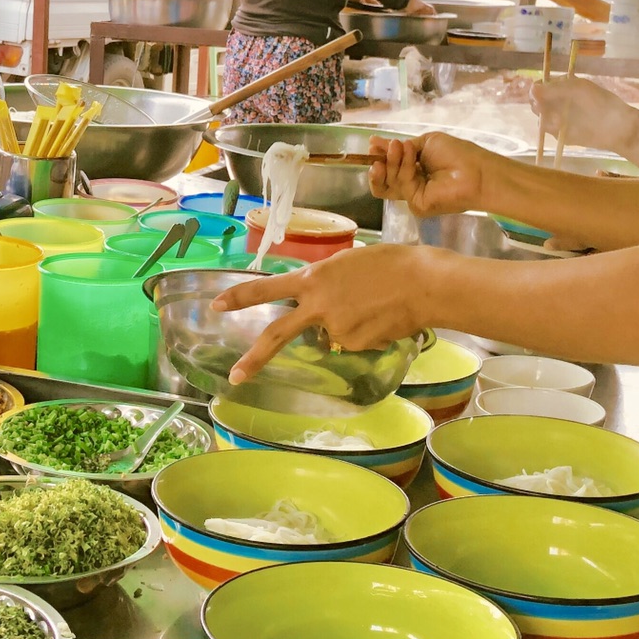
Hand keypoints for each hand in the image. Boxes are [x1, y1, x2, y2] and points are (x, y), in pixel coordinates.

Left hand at [213, 246, 436, 383]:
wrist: (422, 283)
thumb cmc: (390, 263)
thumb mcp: (346, 263)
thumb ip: (325, 283)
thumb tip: (322, 309)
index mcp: (313, 278)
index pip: (268, 288)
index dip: (240, 296)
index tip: (216, 305)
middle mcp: (318, 306)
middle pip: (278, 334)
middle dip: (255, 358)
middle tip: (235, 375)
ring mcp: (336, 329)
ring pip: (330, 334)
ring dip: (345, 324)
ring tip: (374, 305)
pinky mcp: (355, 345)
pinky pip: (352, 341)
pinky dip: (363, 333)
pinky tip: (381, 318)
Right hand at [370, 132, 493, 218]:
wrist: (474, 170)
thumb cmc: (456, 154)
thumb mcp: (425, 142)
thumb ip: (402, 147)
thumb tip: (374, 142)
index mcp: (415, 171)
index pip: (389, 168)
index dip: (379, 157)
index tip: (373, 144)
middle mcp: (412, 185)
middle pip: (383, 179)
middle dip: (379, 161)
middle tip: (379, 148)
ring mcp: (414, 196)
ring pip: (388, 183)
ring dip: (391, 161)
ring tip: (398, 146)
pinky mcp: (417, 205)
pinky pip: (401, 186)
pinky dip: (404, 168)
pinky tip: (411, 157)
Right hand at [531, 77, 638, 154]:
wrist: (618, 128)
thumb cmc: (601, 102)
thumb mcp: (578, 89)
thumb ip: (555, 88)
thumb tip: (532, 89)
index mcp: (562, 87)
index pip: (539, 87)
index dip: (536, 92)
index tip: (538, 97)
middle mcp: (558, 102)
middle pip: (536, 103)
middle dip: (539, 106)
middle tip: (547, 109)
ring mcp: (560, 119)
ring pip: (541, 118)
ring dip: (546, 118)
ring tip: (560, 120)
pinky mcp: (563, 134)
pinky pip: (549, 132)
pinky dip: (553, 129)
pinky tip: (563, 128)